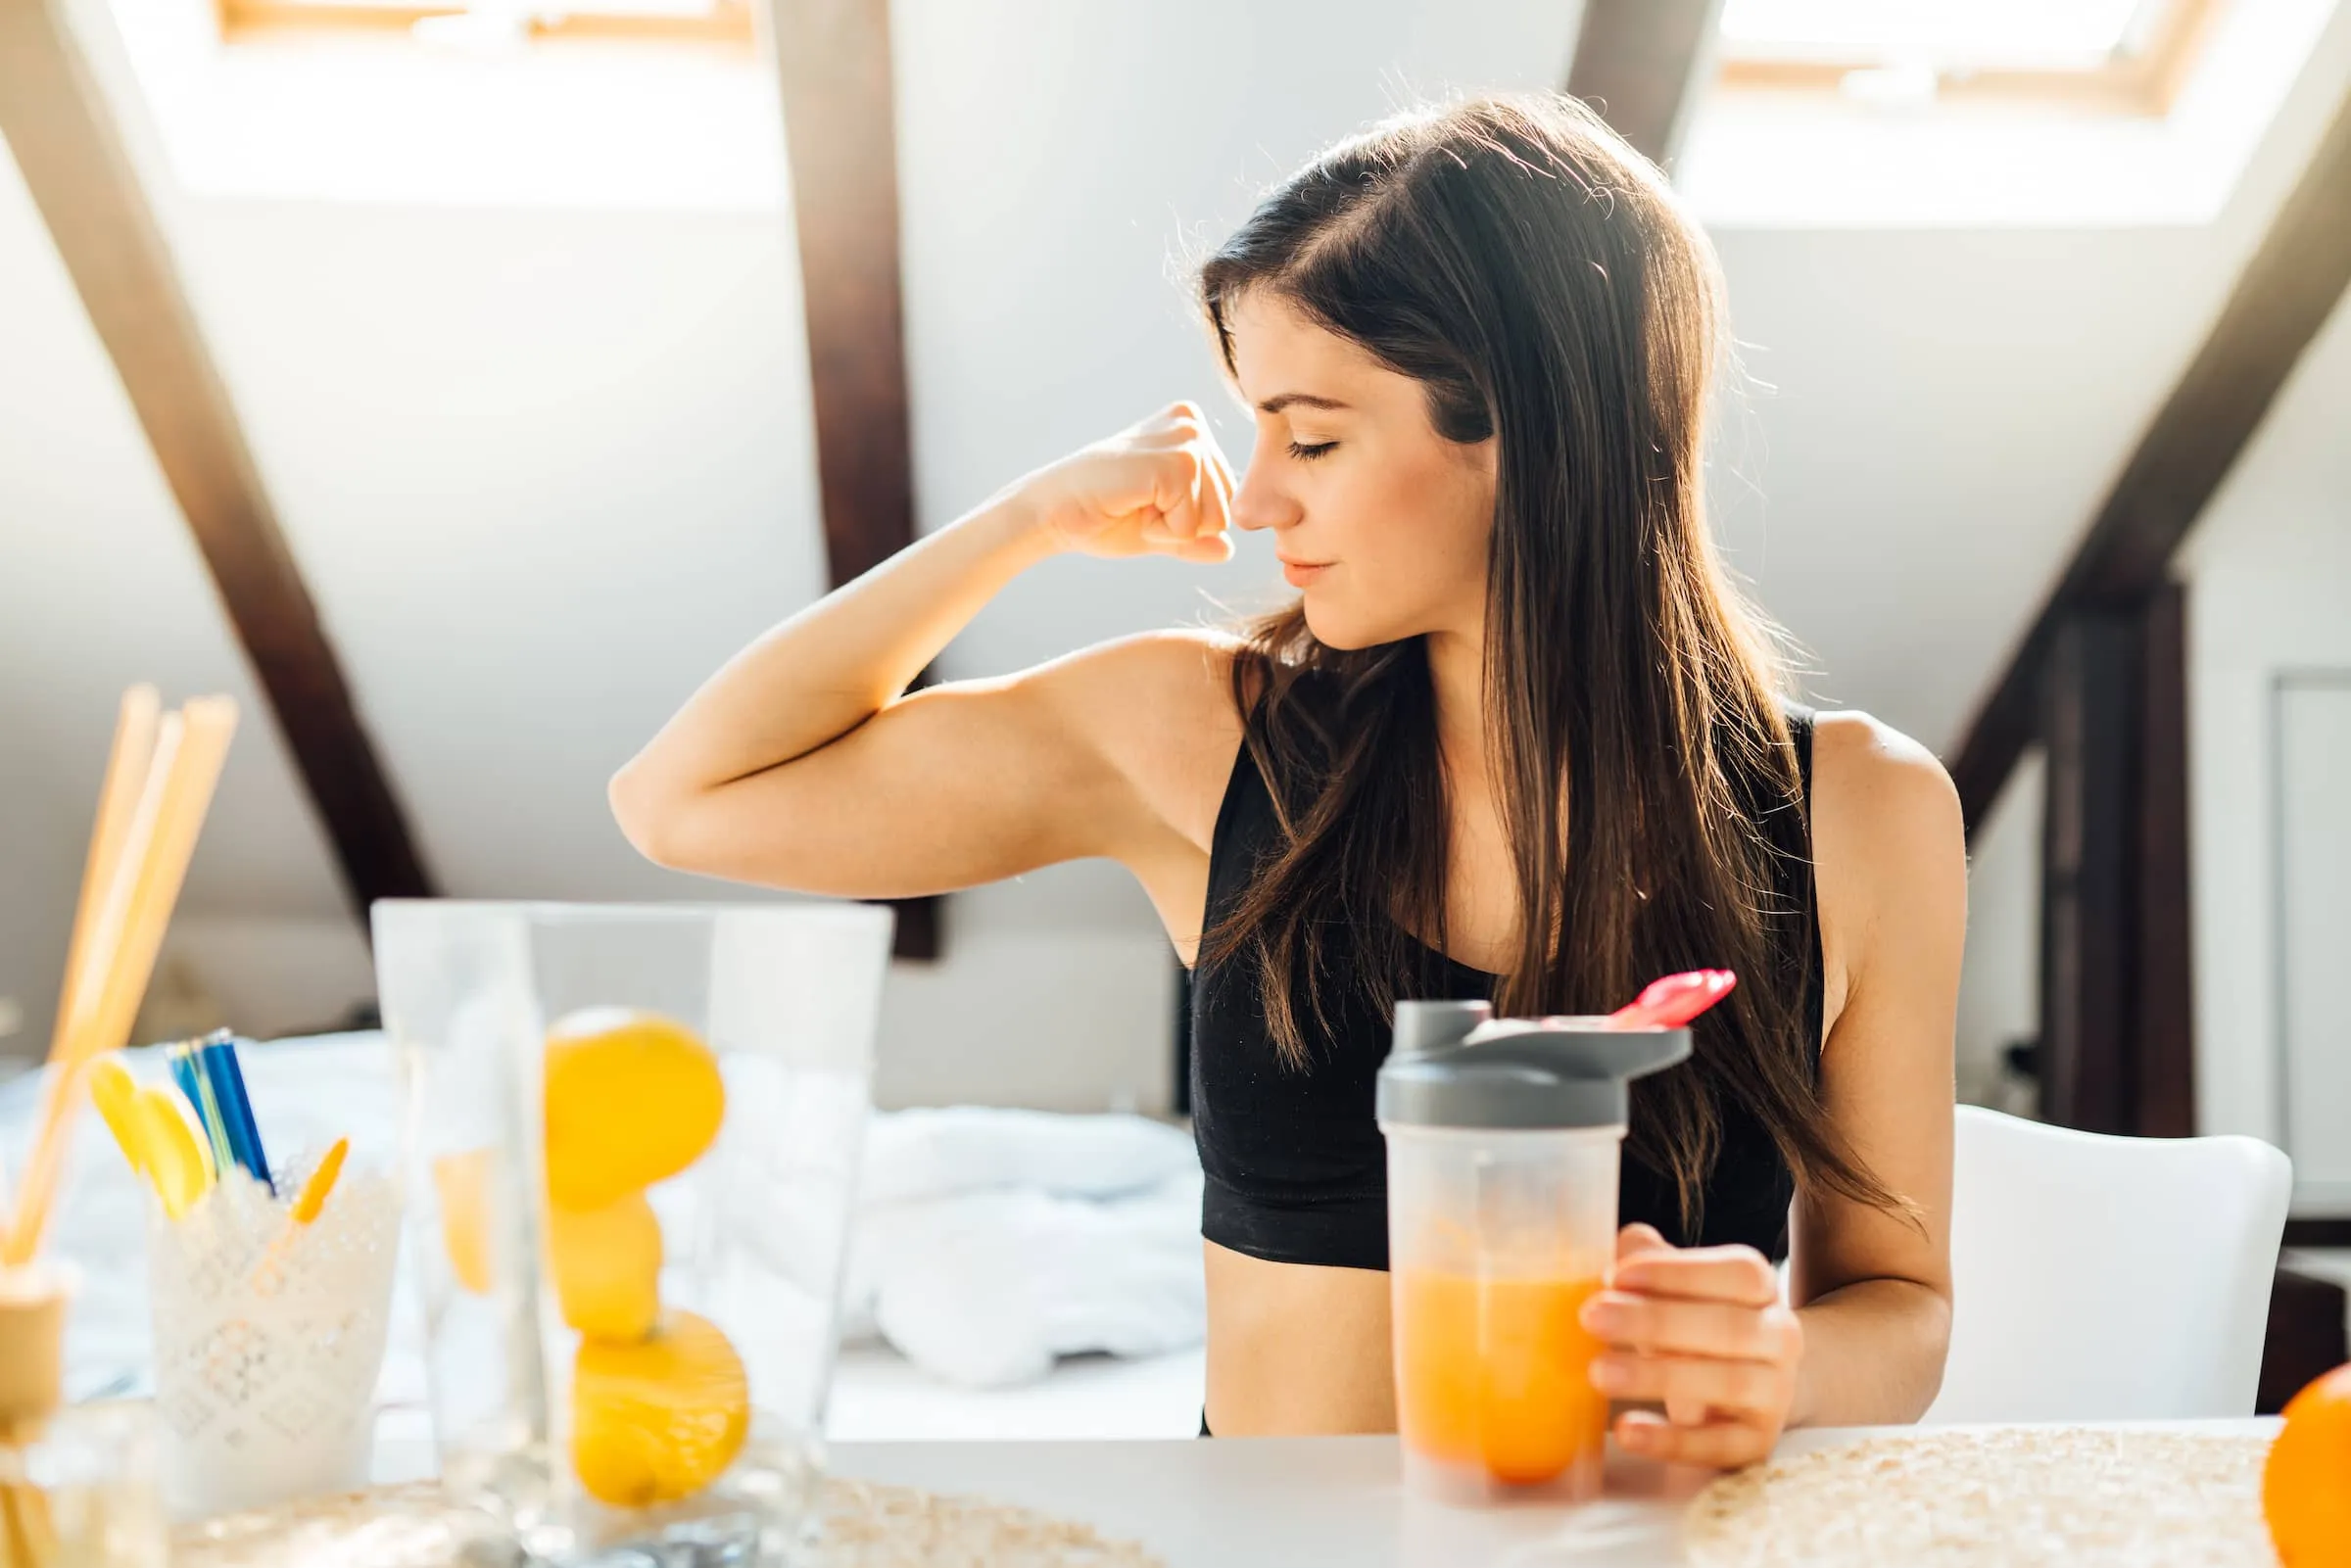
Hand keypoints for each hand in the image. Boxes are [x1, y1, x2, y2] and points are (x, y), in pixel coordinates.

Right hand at [1012, 402, 1237, 563]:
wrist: (1052, 511)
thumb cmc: (1101, 517)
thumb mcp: (1160, 530)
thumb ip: (1196, 537)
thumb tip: (1230, 551)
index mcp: (1191, 430)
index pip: (1226, 500)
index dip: (1184, 519)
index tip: (1142, 502)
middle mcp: (1192, 424)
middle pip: (1226, 509)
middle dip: (1181, 525)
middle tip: (1136, 504)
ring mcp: (1186, 439)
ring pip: (1215, 519)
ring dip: (1170, 528)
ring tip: (1133, 503)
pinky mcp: (1176, 463)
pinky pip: (1192, 524)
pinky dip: (1160, 530)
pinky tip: (1129, 505)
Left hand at [1579, 1223, 1802, 1469]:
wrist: (1752, 1387)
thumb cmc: (1695, 1324)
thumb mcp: (1675, 1288)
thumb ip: (1649, 1262)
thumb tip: (1625, 1246)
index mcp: (1761, 1287)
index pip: (1737, 1273)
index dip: (1678, 1273)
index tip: (1616, 1276)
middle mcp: (1780, 1337)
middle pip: (1729, 1327)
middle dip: (1656, 1322)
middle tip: (1592, 1318)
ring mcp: (1776, 1392)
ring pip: (1729, 1384)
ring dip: (1659, 1377)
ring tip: (1598, 1372)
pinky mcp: (1759, 1442)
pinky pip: (1720, 1446)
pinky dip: (1672, 1441)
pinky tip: (1626, 1430)